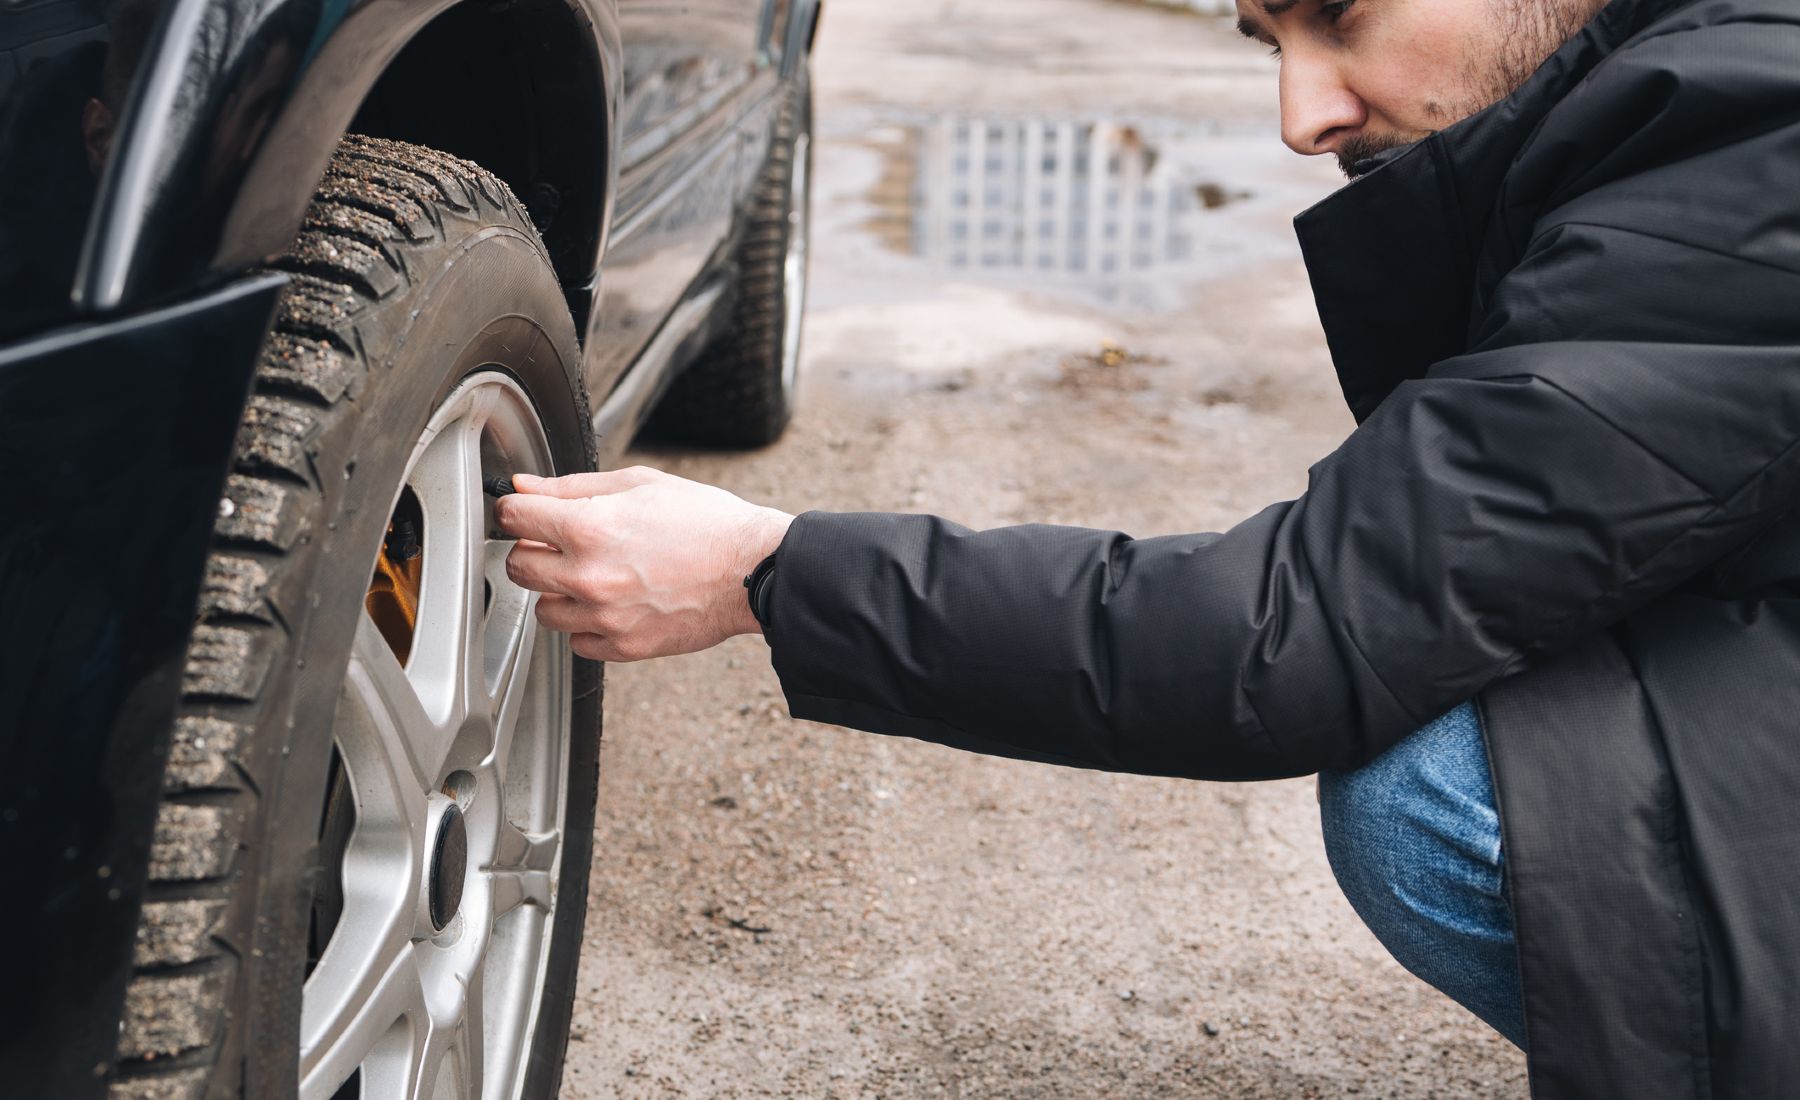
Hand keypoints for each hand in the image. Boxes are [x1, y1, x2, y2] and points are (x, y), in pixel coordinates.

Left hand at [494, 466, 793, 661]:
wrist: (754, 570)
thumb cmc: (706, 522)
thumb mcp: (640, 484)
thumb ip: (573, 487)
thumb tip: (524, 489)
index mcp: (589, 527)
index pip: (513, 518)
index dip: (517, 511)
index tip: (527, 514)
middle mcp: (588, 576)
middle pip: (517, 568)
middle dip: (532, 552)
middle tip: (560, 545)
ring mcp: (605, 617)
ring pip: (543, 611)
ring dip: (559, 592)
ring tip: (593, 577)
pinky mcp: (624, 646)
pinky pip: (578, 642)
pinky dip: (588, 625)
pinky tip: (613, 603)